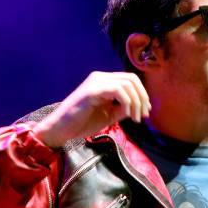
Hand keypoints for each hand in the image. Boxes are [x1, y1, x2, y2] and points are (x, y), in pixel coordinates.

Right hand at [33, 71, 150, 147]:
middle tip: (143, 115)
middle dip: (142, 97)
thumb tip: (141, 106)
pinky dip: (127, 102)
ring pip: (127, 83)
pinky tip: (128, 115)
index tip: (146, 112)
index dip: (142, 94)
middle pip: (132, 79)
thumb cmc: (82, 123)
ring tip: (135, 118)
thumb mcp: (109, 115)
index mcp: (104, 82)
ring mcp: (96, 82)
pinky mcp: (92, 90)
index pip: (130, 80)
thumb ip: (123, 108)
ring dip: (136, 102)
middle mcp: (100, 77)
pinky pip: (117, 90)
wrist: (61, 129)